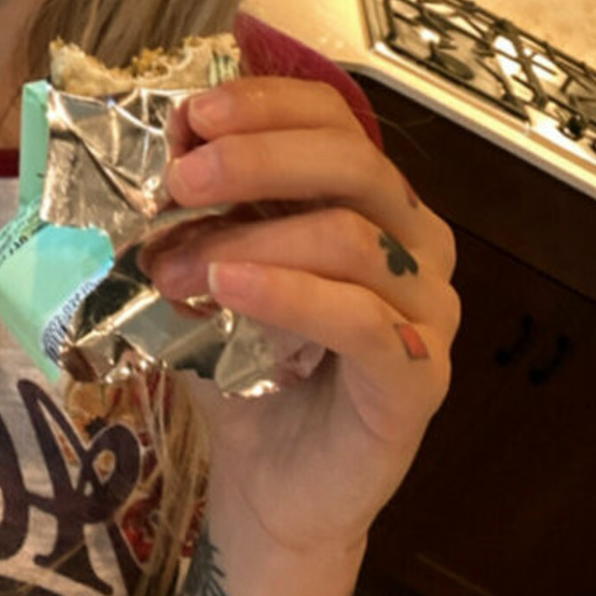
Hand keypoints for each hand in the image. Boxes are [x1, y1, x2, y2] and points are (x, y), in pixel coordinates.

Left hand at [147, 76, 458, 555]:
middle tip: (178, 181)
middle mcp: (417, 243)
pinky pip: (362, 319)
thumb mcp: (211, 272)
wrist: (266, 489)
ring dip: (247, 238)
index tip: (191, 117)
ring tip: (169, 266)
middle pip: (352, 161)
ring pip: (350, 236)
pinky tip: (227, 288)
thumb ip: (201, 210)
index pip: (337, 118)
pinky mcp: (419, 378)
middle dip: (256, 158)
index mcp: (374, 202)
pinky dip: (287, 292)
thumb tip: (166, 139)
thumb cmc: (245, 374)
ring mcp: (429, 311)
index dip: (265, 106)